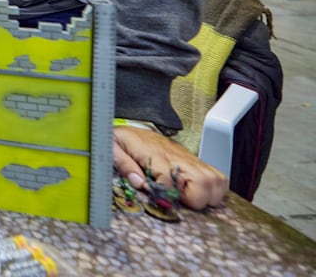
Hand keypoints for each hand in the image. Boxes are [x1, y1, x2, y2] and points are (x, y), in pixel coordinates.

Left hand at [112, 125, 227, 209]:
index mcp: (155, 153)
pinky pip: (218, 177)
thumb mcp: (112, 148)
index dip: (168, 195)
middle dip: (197, 200)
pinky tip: (199, 194)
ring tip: (192, 200)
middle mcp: (177, 156)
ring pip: (217, 180)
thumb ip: (123, 164)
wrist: (132, 127)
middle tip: (181, 203)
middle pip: (204, 181)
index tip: (160, 200)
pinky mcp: (194, 161)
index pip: (171, 179)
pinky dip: (215, 190)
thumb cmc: (123, 140)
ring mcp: (189, 158)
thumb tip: (138, 182)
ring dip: (210, 196)